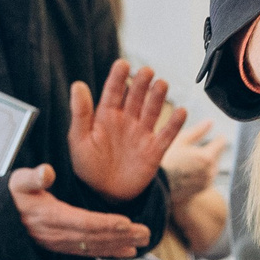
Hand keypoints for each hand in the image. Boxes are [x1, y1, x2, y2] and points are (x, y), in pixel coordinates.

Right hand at [9, 165, 148, 258]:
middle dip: (122, 236)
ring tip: (143, 242)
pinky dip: (111, 251)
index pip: (83, 222)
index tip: (126, 223)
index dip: (105, 224)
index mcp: (51, 216)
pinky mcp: (66, 246)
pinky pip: (91, 251)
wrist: (2, 220)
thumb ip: (32, 178)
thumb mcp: (19, 182)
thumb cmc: (14, 196)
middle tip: (145, 233)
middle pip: (96, 237)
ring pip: (96, 246)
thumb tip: (46, 172)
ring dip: (121, 244)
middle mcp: (60, 234)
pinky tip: (128, 251)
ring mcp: (63, 243)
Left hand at [69, 60, 184, 200]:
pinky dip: (175, 124)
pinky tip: (181, 112)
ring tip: (161, 84)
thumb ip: (80, 113)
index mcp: (106, 115)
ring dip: (157, 97)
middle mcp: (126, 120)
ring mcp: (142, 134)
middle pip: (136, 96)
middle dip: (141, 83)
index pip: (113, 91)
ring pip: (152, 110)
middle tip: (146, 72)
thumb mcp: (79, 140)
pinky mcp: (155, 150)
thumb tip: (78, 84)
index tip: (122, 64)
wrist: (105, 195)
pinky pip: (167, 134)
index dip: (118, 77)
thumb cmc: (88, 166)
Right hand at [161, 116, 227, 205]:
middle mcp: (210, 171)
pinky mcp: (201, 190)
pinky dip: (202, 171)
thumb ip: (198, 131)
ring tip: (192, 158)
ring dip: (207, 162)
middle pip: (218, 156)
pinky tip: (189, 169)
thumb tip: (210, 122)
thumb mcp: (180, 141)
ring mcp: (206, 182)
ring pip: (213, 167)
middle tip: (200, 146)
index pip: (221, 143)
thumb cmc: (164, 161)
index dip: (219, 137)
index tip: (218, 135)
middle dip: (212, 150)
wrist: (154, 187)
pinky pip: (207, 177)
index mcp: (207, 157)